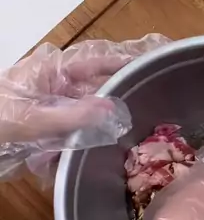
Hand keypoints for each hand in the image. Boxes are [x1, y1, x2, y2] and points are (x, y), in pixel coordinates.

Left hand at [0, 34, 167, 178]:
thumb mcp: (31, 117)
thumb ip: (73, 116)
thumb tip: (115, 112)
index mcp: (54, 69)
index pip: (100, 60)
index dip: (129, 62)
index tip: (158, 64)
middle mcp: (58, 85)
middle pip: (100, 89)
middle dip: (121, 102)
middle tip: (154, 109)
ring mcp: (53, 108)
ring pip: (89, 116)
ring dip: (101, 130)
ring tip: (130, 139)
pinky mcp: (48, 130)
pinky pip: (73, 136)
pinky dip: (79, 147)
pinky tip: (92, 159)